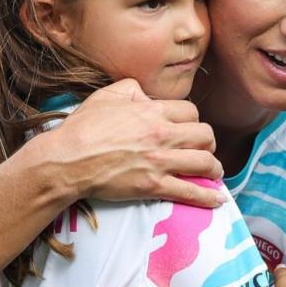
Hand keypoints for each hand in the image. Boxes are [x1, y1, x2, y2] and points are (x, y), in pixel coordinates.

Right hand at [30, 79, 224, 207]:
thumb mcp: (106, 95)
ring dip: (214, 167)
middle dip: (209, 142)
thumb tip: (145, 93)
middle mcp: (162, 134)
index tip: (189, 127)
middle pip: (205, 135)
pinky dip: (207, 196)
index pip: (190, 111)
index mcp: (152, 111)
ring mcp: (160, 161)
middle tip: (204, 148)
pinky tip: (217, 199)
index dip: (193, 119)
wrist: (68, 160)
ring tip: (214, 170)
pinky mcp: (153, 186)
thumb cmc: (83, 127)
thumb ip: (131, 87)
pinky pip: (189, 191)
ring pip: (204, 162)